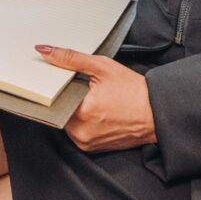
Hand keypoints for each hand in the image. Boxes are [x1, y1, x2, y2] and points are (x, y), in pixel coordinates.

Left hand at [36, 45, 155, 151]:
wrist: (156, 113)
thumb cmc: (133, 90)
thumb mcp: (102, 66)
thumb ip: (70, 58)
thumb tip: (44, 51)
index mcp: (81, 113)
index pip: (52, 97)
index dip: (56, 86)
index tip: (65, 78)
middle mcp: (80, 133)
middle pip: (58, 110)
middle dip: (67, 97)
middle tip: (84, 87)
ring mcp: (85, 143)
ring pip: (66, 121)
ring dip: (73, 109)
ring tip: (92, 98)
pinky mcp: (91, 148)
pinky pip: (76, 131)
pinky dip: (81, 120)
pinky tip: (95, 110)